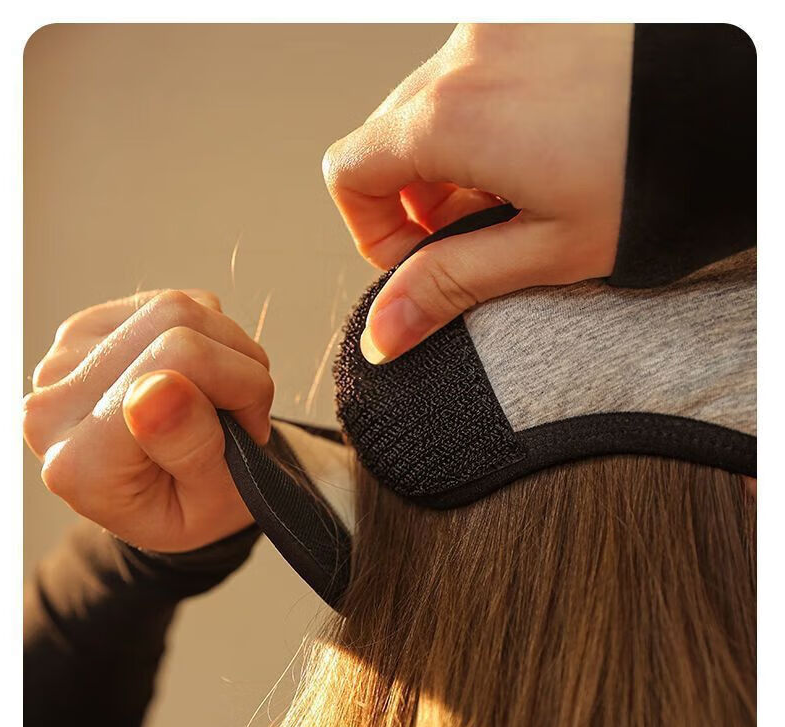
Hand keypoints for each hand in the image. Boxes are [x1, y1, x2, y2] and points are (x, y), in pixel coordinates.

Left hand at [24, 289, 272, 551]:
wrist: (177, 506)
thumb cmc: (198, 508)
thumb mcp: (214, 504)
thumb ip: (190, 450)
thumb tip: (158, 387)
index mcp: (79, 464)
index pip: (172, 367)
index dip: (238, 387)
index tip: (249, 432)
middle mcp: (54, 405)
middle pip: (172, 324)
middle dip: (234, 363)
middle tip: (246, 415)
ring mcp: (62, 362)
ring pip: (172, 307)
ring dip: (224, 346)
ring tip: (226, 400)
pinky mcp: (79, 334)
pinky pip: (163, 302)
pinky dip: (201, 335)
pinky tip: (198, 380)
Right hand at [323, 23, 632, 362]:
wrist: (737, 94)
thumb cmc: (658, 175)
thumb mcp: (547, 250)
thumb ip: (451, 287)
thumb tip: (382, 335)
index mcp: (452, 117)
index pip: (348, 171)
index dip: (372, 230)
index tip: (420, 259)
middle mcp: (464, 53)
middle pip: (387, 134)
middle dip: (415, 195)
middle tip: (479, 234)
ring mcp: (500, 23)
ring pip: (430, 100)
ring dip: (452, 155)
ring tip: (520, 189)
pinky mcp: (533, 13)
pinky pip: (477, 67)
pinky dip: (487, 112)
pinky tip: (541, 144)